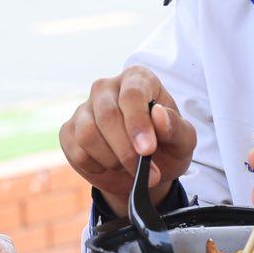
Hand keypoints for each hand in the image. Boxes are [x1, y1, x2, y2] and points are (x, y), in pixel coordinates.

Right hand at [58, 66, 195, 213]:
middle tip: (145, 173)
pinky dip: (96, 167)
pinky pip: (76, 151)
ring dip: (111, 160)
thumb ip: (177, 128)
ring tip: (129, 169)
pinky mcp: (69, 130)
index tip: (147, 150)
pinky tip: (110, 167)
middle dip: (126, 151)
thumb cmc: (167, 147)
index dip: (138, 123)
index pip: (132, 94)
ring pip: (88, 134)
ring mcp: (85, 108)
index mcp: (137, 79)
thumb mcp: (184, 142)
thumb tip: (159, 115)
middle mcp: (107, 88)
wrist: (144, 168)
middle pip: (108, 115)